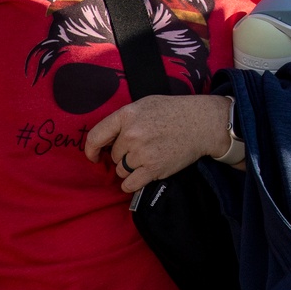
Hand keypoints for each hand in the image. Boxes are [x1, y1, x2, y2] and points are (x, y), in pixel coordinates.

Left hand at [84, 95, 229, 191]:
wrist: (200, 123)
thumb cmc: (172, 112)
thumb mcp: (144, 105)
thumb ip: (123, 120)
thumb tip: (106, 140)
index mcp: (126, 115)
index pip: (96, 136)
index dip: (91, 149)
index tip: (94, 156)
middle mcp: (131, 134)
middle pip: (113, 155)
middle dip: (123, 155)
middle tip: (141, 147)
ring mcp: (142, 152)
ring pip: (121, 170)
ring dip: (130, 168)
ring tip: (148, 156)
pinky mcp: (153, 168)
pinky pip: (130, 184)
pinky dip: (132, 183)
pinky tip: (141, 175)